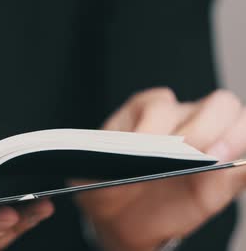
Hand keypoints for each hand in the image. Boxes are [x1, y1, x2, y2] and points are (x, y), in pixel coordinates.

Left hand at [74, 88, 245, 250]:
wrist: (119, 218)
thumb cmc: (104, 187)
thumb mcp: (91, 178)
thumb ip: (104, 167)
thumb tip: (124, 161)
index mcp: (145, 113)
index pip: (161, 104)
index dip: (154, 125)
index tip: (143, 146)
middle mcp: (183, 120)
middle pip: (215, 104)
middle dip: (203, 126)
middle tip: (189, 153)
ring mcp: (210, 144)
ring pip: (239, 120)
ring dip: (233, 137)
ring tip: (215, 162)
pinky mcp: (226, 175)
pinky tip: (236, 172)